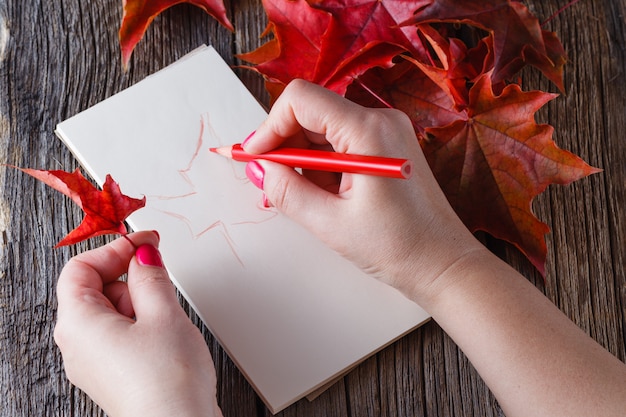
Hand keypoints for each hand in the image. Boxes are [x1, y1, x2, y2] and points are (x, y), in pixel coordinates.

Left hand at [54, 231, 221, 416]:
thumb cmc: (166, 382)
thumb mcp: (163, 314)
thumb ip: (151, 276)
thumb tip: (143, 254)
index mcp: (79, 324)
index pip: (81, 268)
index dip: (114, 248)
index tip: (143, 241)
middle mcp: (78, 345)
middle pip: (96, 289)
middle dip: (130, 276)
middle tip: (160, 275)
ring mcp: (94, 362)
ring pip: (112, 312)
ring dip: (140, 301)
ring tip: (167, 316)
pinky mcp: (113, 373)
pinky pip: (120, 334)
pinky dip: (141, 323)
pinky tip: (165, 333)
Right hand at [243, 79, 484, 296]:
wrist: (443, 264)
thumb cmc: (399, 247)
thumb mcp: (330, 223)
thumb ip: (286, 190)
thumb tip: (258, 168)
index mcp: (369, 130)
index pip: (301, 99)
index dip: (270, 126)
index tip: (255, 157)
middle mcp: (381, 120)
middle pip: (312, 113)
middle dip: (284, 146)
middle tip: (270, 184)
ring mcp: (387, 132)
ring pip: (324, 131)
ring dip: (303, 161)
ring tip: (304, 200)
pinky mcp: (387, 147)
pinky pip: (341, 144)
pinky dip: (323, 167)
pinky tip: (324, 197)